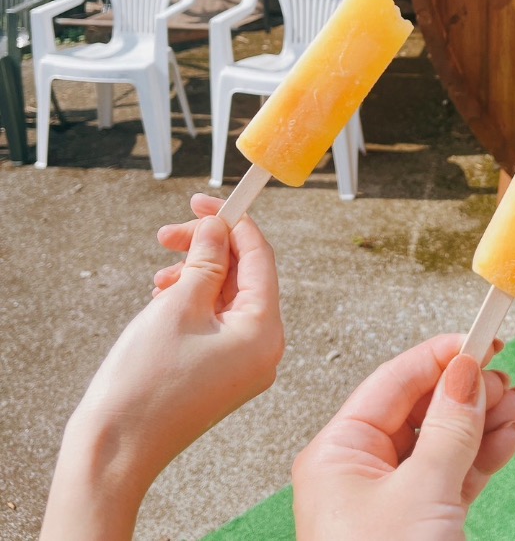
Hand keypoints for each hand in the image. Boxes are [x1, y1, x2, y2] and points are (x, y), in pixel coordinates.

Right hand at [41, 194, 282, 540]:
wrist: (114, 450)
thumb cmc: (146, 381)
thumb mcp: (178, 304)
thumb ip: (206, 259)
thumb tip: (219, 227)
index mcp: (264, 331)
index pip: (260, 256)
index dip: (232, 221)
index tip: (200, 200)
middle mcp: (264, 348)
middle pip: (245, 274)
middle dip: (208, 249)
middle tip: (169, 234)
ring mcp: (244, 364)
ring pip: (228, 296)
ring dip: (196, 274)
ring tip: (160, 277)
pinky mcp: (223, 373)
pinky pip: (217, 321)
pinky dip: (193, 301)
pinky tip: (163, 298)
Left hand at [292, 335, 514, 540]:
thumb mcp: (423, 492)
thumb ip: (449, 428)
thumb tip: (465, 372)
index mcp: (338, 452)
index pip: (392, 382)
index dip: (439, 358)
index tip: (480, 341)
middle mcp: (359, 471)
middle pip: (418, 409)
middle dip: (465, 392)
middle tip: (504, 377)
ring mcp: (388, 500)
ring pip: (440, 442)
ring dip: (480, 422)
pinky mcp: (417, 525)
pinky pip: (450, 476)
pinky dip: (481, 457)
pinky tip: (507, 437)